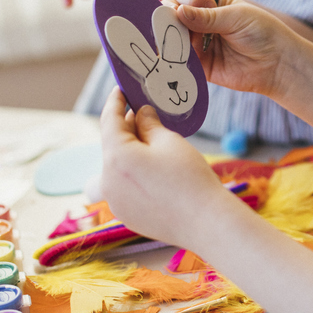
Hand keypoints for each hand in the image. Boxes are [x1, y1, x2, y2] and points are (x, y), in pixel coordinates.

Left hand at [98, 87, 233, 246]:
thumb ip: (148, 124)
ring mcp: (114, 201)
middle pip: (112, 145)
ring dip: (129, 152)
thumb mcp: (170, 140)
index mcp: (116, 156)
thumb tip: (140, 114)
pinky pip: (123, 186)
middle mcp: (107, 180)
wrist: (205, 222)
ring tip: (152, 142)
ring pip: (116, 166)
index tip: (121, 90)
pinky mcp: (124, 214)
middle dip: (126, 128)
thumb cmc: (190, 177)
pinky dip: (132, 173)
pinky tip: (153, 170)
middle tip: (142, 112)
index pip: (109, 120)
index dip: (115, 102)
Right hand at [169, 0, 299, 98]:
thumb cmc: (263, 33)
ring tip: (175, 39)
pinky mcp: (200, 65)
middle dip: (170, 14)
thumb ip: (206, 16)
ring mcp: (199, 43)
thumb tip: (177, 11)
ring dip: (170, 36)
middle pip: (174, 13)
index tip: (197, 2)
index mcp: (212, 2)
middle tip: (175, 20)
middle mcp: (202, 21)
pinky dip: (174, 58)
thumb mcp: (236, 17)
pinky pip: (180, 60)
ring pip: (174, 36)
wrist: (277, 64)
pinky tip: (174, 56)